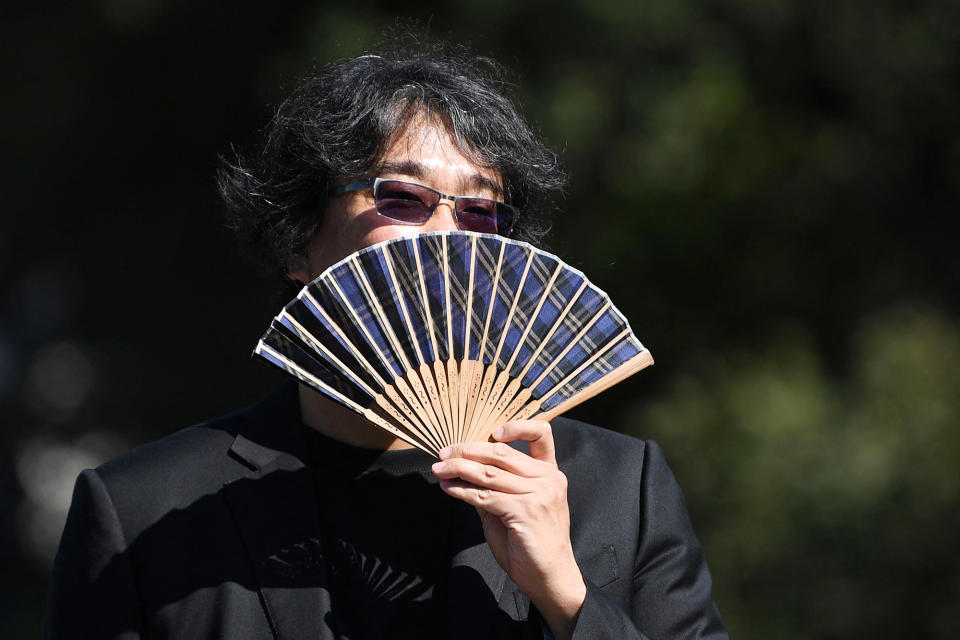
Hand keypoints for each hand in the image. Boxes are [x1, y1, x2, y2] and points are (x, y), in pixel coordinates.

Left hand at [432, 420, 585, 639]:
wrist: (551, 578)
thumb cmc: (532, 545)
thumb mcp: (513, 509)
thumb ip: (495, 489)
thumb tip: (464, 472)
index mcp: (550, 473)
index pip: (541, 434)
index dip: (516, 426)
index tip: (491, 432)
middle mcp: (549, 479)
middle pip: (502, 453)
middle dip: (468, 450)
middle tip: (444, 453)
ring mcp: (540, 494)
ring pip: (490, 473)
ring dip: (459, 469)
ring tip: (439, 469)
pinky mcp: (526, 511)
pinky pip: (485, 496)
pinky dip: (462, 491)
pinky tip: (448, 488)